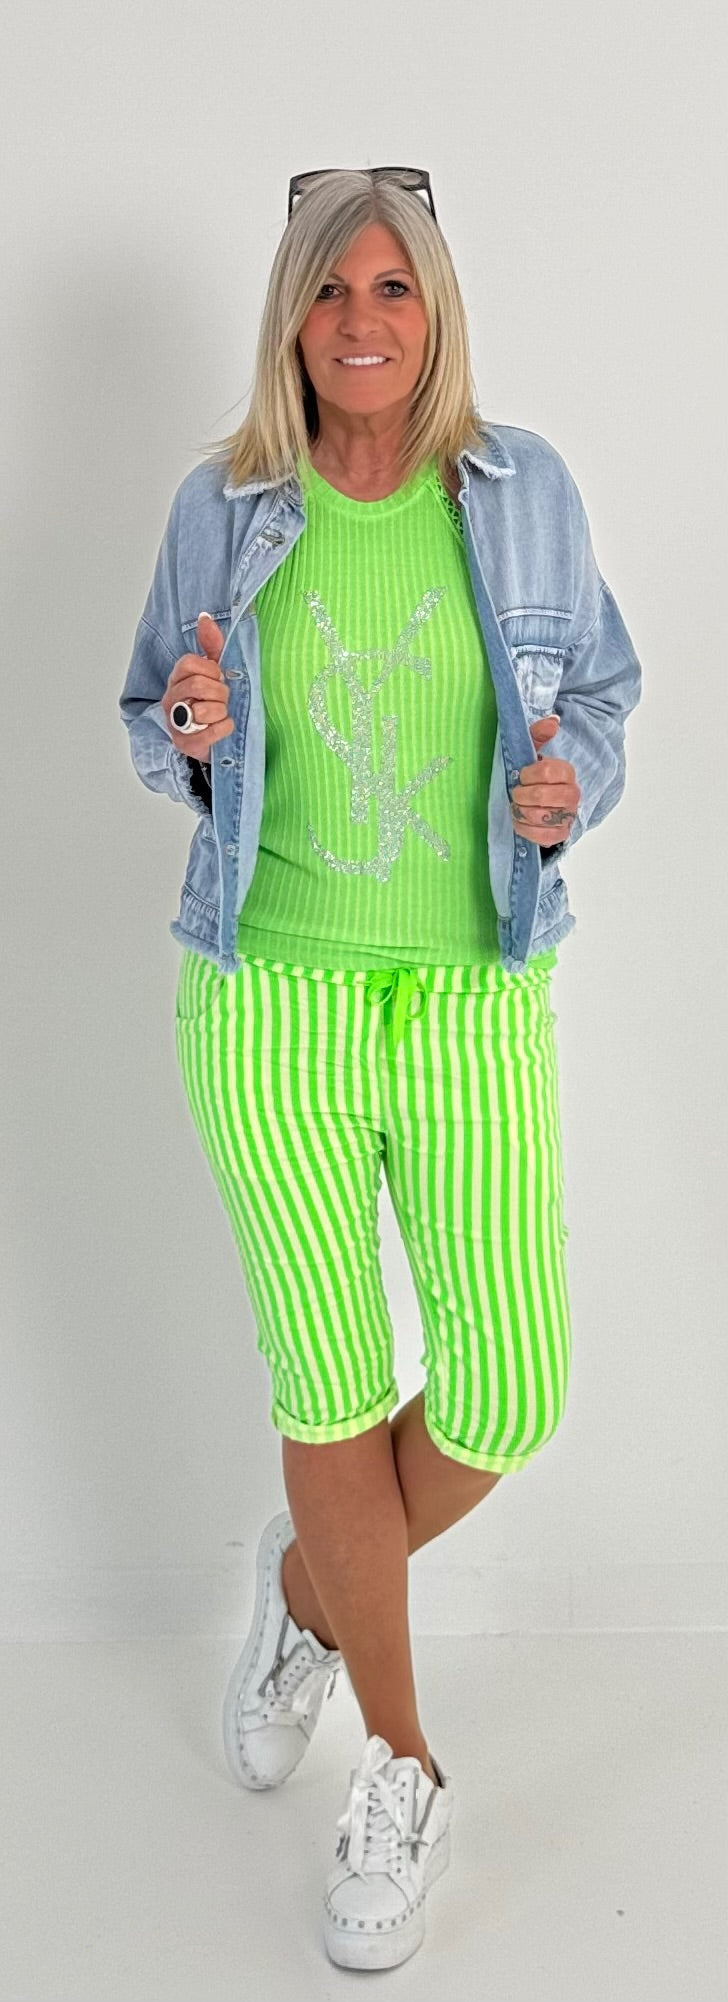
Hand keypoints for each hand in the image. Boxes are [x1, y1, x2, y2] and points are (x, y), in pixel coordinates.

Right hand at [162, 613, 234, 762]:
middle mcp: (171, 699)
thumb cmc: (212, 701)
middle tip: (223, 698)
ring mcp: (175, 722)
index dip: (210, 669)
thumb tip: (205, 617)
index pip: (189, 663)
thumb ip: (211, 644)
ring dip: (222, 711)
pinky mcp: (185, 743)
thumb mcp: (214, 671)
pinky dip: (224, 728)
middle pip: (198, 685)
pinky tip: (223, 726)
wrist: (212, 737)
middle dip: (219, 692)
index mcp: (177, 678)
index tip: (219, 676)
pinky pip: (210, 731)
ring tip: (221, 714)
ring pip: (204, 709)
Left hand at [510, 715, 580, 844]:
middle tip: (515, 793)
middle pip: (542, 795)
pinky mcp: (561, 835)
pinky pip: (542, 836)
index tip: (521, 775)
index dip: (528, 774)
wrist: (539, 804)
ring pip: (540, 817)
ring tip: (517, 807)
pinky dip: (525, 829)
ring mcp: (568, 816)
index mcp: (566, 772)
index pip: (548, 771)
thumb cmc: (532, 776)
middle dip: (521, 795)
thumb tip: (553, 721)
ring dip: (521, 812)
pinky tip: (520, 821)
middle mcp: (572, 794)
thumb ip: (538, 734)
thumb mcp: (532, 751)